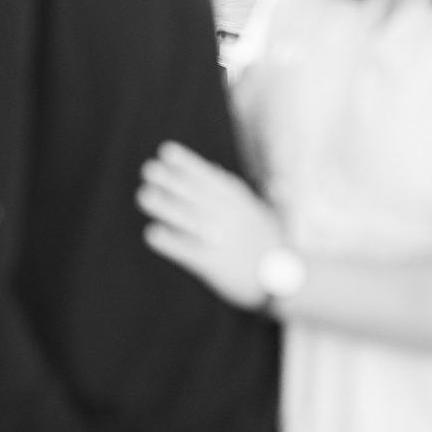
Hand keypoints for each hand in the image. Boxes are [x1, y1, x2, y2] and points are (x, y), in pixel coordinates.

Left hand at [138, 141, 284, 307]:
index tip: (165, 151)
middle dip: (172, 180)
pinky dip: (170, 242)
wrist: (287, 280)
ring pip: (189, 219)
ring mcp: (222, 240)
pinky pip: (188, 251)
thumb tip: (211, 167)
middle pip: (196, 195)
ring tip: (144, 195)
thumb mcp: (254, 210)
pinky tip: (151, 234)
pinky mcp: (215, 265)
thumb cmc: (266, 242)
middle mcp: (230, 218)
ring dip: (166, 206)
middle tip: (148, 169)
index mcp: (239, 203)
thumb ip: (231, 190)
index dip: (187, 163)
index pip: (209, 178)